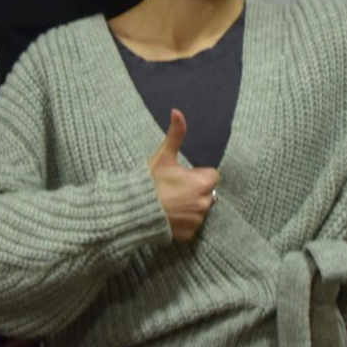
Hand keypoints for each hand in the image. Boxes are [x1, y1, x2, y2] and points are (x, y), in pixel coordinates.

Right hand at [148, 109, 220, 240]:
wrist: (134, 211)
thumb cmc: (150, 182)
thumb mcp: (163, 156)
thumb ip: (175, 134)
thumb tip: (177, 111)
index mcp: (202, 183)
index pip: (212, 176)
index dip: (198, 174)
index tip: (184, 176)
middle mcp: (204, 203)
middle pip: (207, 193)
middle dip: (195, 190)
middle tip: (174, 189)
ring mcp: (197, 221)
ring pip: (199, 210)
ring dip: (190, 206)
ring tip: (169, 203)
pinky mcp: (189, 235)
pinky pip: (191, 225)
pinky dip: (182, 221)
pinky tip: (168, 215)